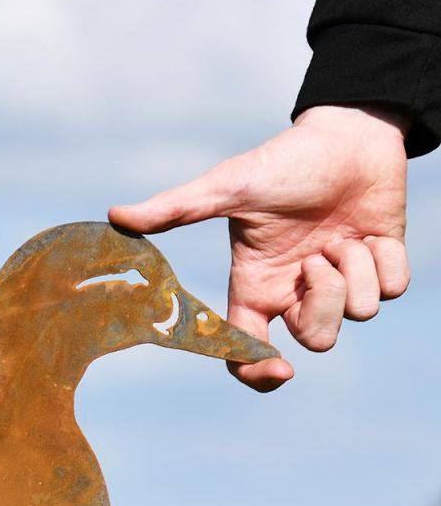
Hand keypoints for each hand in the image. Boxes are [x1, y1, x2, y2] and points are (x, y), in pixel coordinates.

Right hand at [109, 105, 409, 391]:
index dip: (260, 373)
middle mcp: (295, 293)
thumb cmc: (283, 161)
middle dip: (323, 303)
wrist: (348, 132)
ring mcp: (339, 283)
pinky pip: (390, 291)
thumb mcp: (227, 187)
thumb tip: (115, 216)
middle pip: (315, 340)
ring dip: (354, 270)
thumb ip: (174, 209)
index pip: (245, 352)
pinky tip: (371, 234)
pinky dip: (385, 262)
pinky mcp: (381, 267)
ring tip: (343, 235)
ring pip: (357, 314)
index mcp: (256, 287)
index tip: (281, 369)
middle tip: (319, 258)